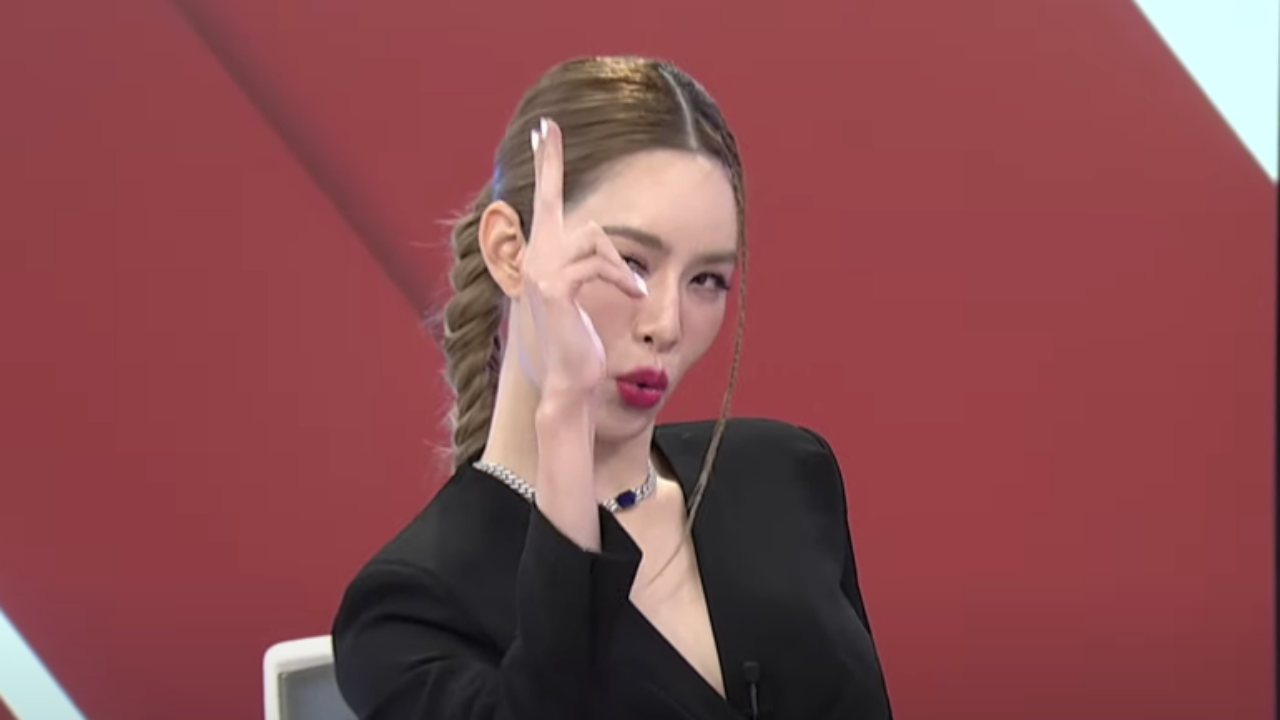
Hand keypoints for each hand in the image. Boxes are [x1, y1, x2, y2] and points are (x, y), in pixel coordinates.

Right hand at [518, 118, 646, 398]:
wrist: (570, 381)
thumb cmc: (581, 344)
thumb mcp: (585, 296)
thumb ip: (587, 265)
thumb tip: (603, 241)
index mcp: (541, 257)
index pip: (543, 201)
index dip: (545, 163)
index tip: (544, 129)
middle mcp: (533, 258)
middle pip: (560, 205)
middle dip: (557, 175)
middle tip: (549, 131)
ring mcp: (540, 271)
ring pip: (595, 238)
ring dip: (622, 268)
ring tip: (634, 292)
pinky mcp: (555, 288)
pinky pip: (598, 264)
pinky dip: (622, 280)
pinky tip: (634, 296)